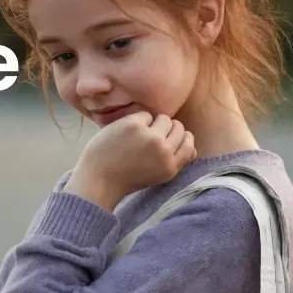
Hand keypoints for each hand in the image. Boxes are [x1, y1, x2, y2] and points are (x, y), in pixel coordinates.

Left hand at [65, 113, 196, 210]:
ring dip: (156, 122)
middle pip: (179, 129)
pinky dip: (139, 120)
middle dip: (169, 129)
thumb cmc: (127, 177)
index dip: (184, 139)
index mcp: (170, 167)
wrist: (99, 177)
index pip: (190, 145)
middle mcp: (164, 151)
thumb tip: (193, 147)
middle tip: (154, 134)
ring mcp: (150, 136)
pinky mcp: (135, 125)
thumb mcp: (158, 176)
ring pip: (165, 119)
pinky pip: (146, 114)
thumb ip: (176, 161)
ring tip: (141, 132)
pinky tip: (128, 131)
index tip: (173, 138)